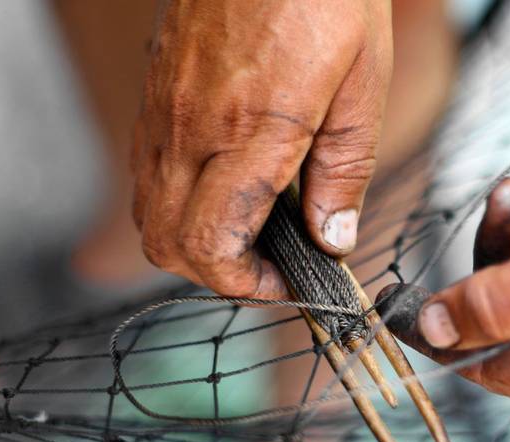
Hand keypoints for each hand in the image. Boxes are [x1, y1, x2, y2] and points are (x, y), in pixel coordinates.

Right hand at [132, 0, 391, 297]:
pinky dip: (176, 197)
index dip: (246, 285)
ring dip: (192, 238)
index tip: (285, 282)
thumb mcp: (363, 87)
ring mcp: (163, 106)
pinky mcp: (155, 87)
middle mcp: (190, 125)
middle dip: (216, 273)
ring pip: (147, 211)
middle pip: (167, 243)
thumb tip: (331, 239)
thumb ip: (344, 170)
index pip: (212, 244)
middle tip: (268, 265)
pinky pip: (146, 167)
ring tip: (249, 228)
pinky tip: (226, 180)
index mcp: (250, 129)